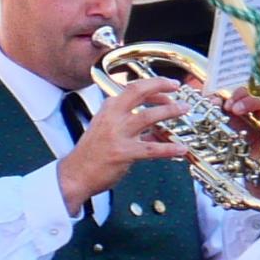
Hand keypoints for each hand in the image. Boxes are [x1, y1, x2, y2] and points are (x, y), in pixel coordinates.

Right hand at [54, 69, 182, 211]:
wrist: (75, 175)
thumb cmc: (92, 153)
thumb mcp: (107, 129)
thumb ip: (129, 123)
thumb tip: (157, 124)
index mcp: (109, 108)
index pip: (134, 89)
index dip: (154, 85)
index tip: (169, 87)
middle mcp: (113, 116)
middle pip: (139, 92)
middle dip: (161, 86)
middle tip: (178, 89)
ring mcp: (118, 134)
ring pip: (149, 116)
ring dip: (170, 111)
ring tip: (184, 110)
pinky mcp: (123, 153)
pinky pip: (151, 148)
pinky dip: (168, 148)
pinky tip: (181, 149)